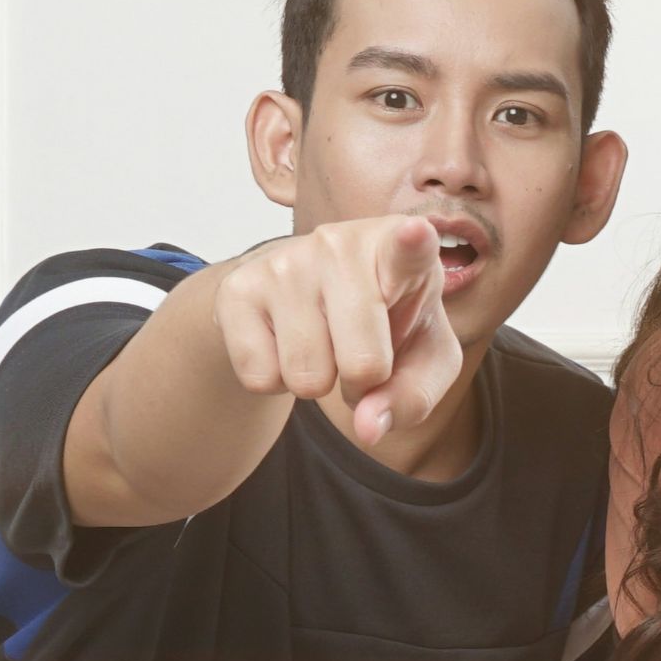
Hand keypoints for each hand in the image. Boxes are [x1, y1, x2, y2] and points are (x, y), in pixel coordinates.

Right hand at [214, 215, 463, 444]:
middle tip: (361, 351)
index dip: (413, 244)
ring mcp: (285, 263)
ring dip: (319, 382)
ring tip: (323, 341)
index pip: (409, 250)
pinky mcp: (238, 288)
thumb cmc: (383, 321)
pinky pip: (260, 378)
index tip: (416, 233)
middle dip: (364, 382)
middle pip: (363, 364)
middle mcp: (340, 245)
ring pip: (307, 377)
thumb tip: (367, 427)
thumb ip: (414, 396)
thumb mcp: (423, 358)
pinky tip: (285, 342)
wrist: (299, 291)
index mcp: (401, 251)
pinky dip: (276, 381)